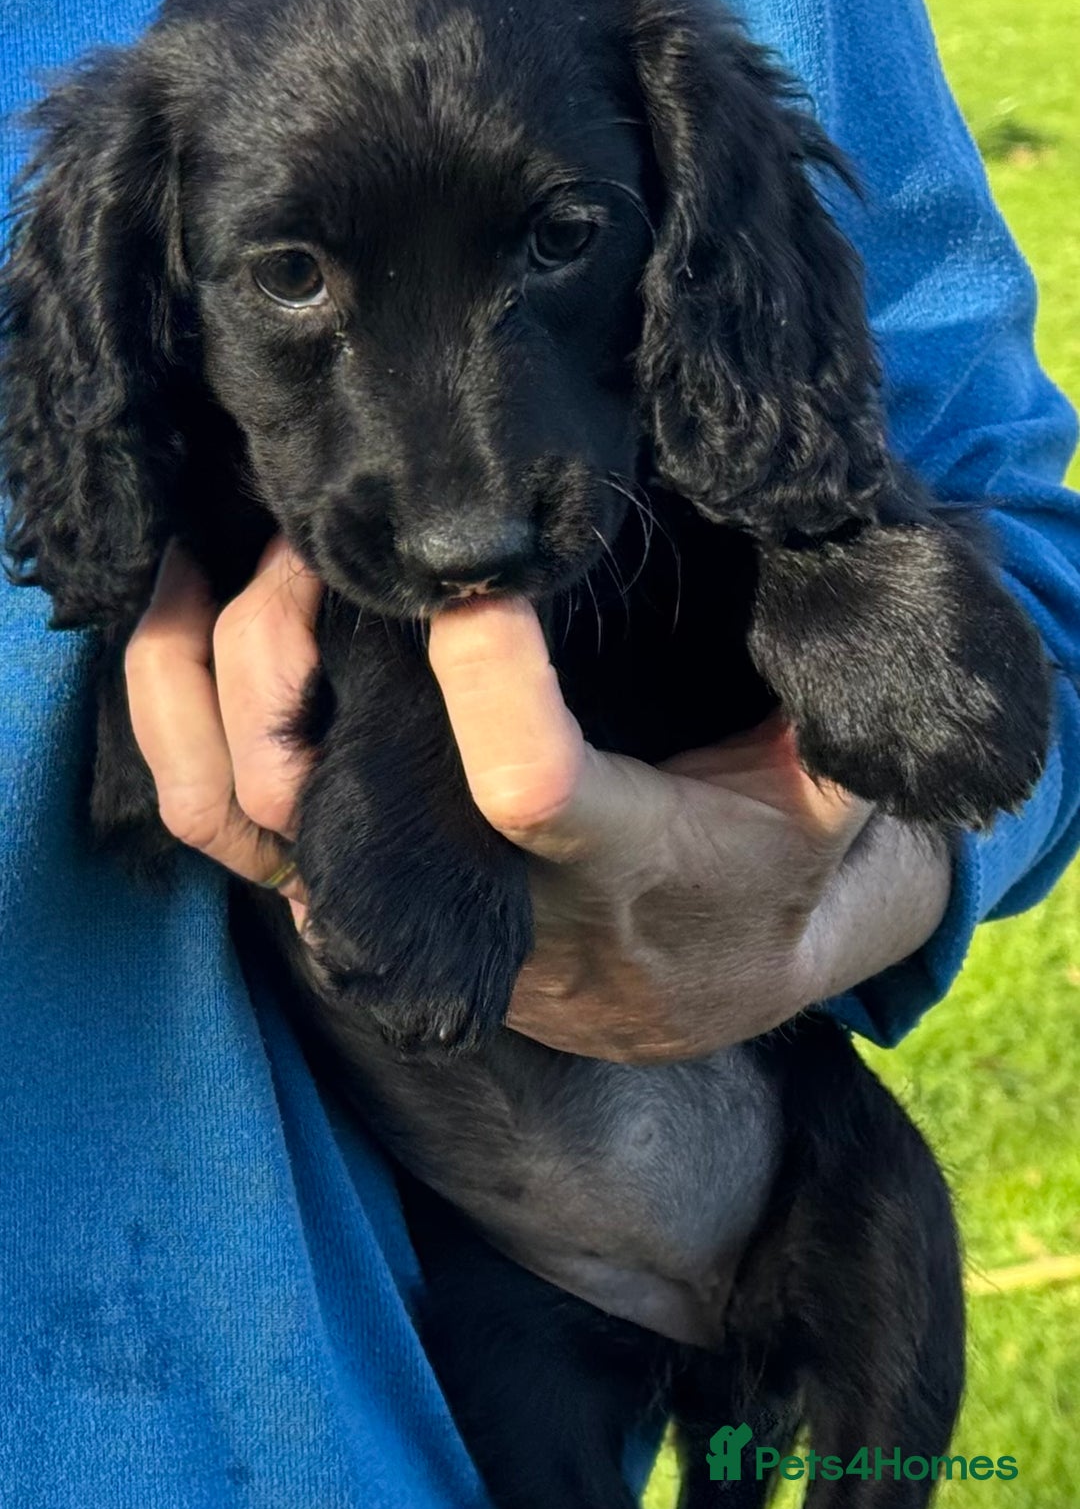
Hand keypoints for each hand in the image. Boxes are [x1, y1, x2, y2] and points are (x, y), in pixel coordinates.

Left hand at [126, 544, 951, 1061]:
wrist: (698, 981)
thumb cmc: (769, 858)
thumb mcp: (838, 793)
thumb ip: (840, 713)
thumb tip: (840, 592)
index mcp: (616, 861)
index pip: (525, 786)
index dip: (488, 681)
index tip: (479, 571)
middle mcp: (480, 902)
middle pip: (334, 796)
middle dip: (295, 648)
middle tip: (318, 527)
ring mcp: (392, 900)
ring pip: (240, 812)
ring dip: (202, 676)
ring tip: (208, 545)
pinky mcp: (339, 885)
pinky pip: (218, 818)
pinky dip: (176, 714)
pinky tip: (179, 612)